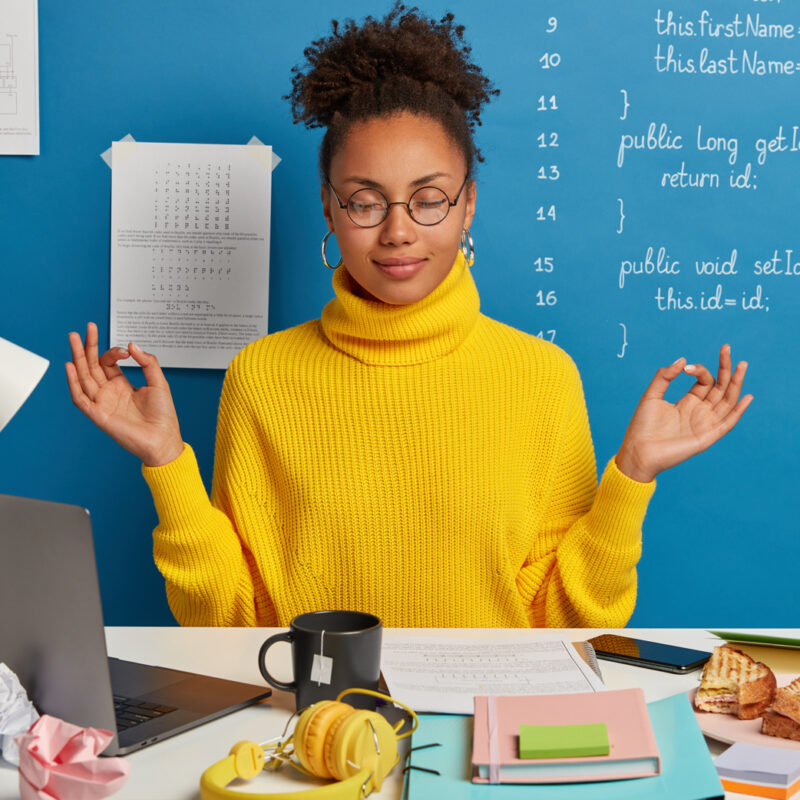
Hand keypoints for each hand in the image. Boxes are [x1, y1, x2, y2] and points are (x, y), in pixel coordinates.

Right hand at [65, 322, 183, 466]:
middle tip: (86, 328)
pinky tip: (70, 366)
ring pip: (83, 377)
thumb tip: (131, 344)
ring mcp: (102, 402)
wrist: (163, 438)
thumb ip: (148, 362)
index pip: (108, 363)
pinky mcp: (98, 414)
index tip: (126, 351)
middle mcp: (109, 392)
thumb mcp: (159, 383)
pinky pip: (80, 398)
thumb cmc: (163, 415)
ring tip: (74, 338)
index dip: (113, 352)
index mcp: (121, 385)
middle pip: (91, 366)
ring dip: (77, 357)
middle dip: (87, 346)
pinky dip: (73, 383)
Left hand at [615, 344, 752, 482]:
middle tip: (727, 348)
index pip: (704, 381)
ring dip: (736, 383)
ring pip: (727, 401)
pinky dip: (738, 411)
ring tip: (742, 365)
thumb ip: (664, 376)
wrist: (638, 450)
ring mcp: (705, 424)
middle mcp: (700, 412)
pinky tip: (747, 396)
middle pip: (720, 388)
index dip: (699, 370)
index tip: (686, 367)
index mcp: (688, 402)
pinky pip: (727, 423)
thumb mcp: (652, 395)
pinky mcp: (707, 437)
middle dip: (725, 369)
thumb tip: (683, 360)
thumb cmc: (642, 426)